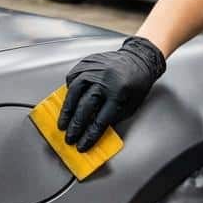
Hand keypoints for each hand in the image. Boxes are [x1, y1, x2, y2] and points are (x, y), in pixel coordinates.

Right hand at [58, 36, 165, 150]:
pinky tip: (68, 101)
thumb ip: (114, 117)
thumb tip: (94, 130)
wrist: (139, 58)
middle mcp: (104, 80)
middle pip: (84, 107)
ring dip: (66, 110)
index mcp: (118, 93)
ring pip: (74, 91)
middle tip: (69, 138)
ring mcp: (94, 69)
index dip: (90, 135)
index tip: (82, 145)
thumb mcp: (132, 104)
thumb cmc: (137, 83)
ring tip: (62, 123)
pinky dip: (69, 90)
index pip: (100, 120)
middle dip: (75, 126)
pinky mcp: (88, 62)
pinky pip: (73, 77)